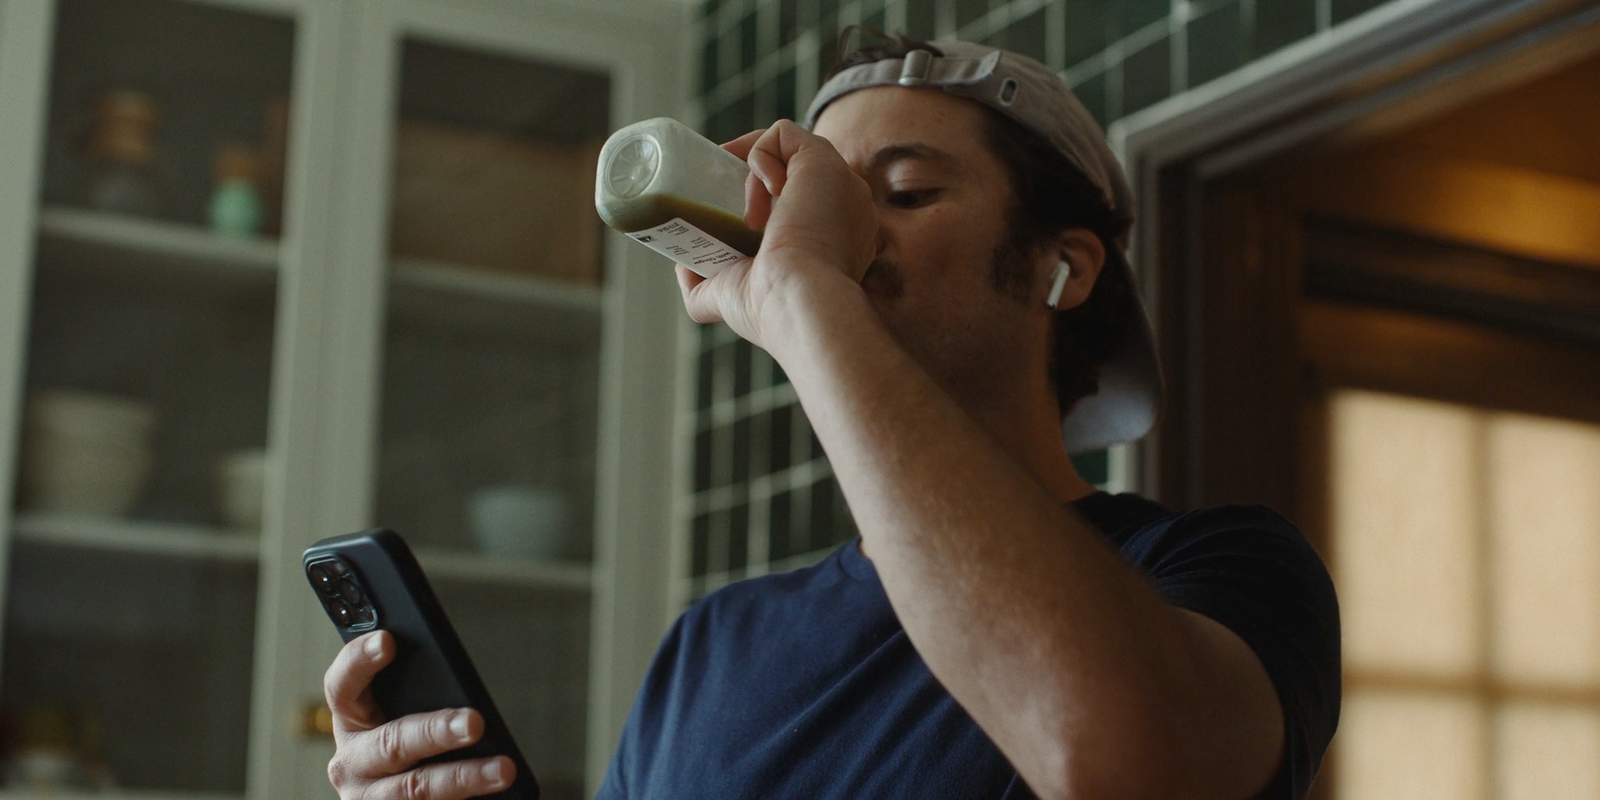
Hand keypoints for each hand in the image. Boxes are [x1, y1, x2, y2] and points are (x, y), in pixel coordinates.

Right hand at [323, 631, 513, 798]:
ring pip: (416, 788)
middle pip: (390, 743)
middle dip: (435, 732)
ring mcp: (369, 799)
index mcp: (351, 721)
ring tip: (504, 769)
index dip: (358, 661)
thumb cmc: (411, 744)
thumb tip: (465, 689)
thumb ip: (420, 695)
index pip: (342, 686)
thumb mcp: (406, 714)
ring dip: (463, 777)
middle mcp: (351, 763)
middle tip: (475, 722)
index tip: (387, 639)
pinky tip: (501, 792)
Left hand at [677, 120, 877, 348]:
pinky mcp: (822, 163)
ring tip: (748, 215)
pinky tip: (756, 189)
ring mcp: (840, 184)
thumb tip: (682, 267)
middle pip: (801, 172)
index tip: (738, 212)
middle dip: (758, 179)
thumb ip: (704, 288)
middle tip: (725, 198)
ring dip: (755, 172)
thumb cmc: (771, 308)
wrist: (798, 302)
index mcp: (838, 240)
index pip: (809, 204)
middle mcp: (847, 210)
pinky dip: (759, 151)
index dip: (769, 200)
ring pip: (792, 151)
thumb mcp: (732, 299)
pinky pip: (785, 134)